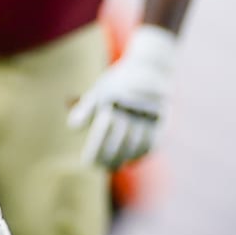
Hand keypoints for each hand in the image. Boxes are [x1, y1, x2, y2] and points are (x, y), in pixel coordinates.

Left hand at [67, 24, 174, 168]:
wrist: (150, 67)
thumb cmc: (118, 82)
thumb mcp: (100, 90)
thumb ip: (86, 109)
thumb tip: (72, 127)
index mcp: (115, 95)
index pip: (104, 128)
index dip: (96, 148)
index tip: (88, 163)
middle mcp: (133, 103)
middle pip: (121, 137)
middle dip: (110, 155)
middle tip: (101, 167)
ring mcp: (150, 111)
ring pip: (137, 142)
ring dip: (125, 157)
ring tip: (114, 166)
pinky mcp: (163, 118)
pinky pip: (153, 141)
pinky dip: (141, 154)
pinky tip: (131, 161)